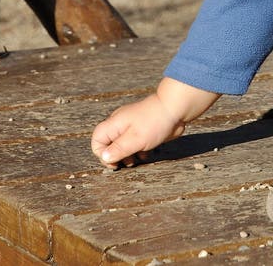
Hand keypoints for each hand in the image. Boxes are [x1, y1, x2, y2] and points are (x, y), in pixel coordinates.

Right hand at [90, 77, 219, 167]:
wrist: (175, 109)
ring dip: (128, 155)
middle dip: (116, 156)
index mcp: (115, 124)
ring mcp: (132, 126)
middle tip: (127, 163)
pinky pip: (135, 143)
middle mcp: (121, 124)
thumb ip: (118, 149)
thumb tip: (104, 158)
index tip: (114, 162)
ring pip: (123, 145)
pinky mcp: (143, 129)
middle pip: (109, 144)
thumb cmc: (153, 123)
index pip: (97, 139)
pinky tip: (146, 154)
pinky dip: (138, 150)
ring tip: (137, 160)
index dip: (101, 153)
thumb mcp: (134, 140)